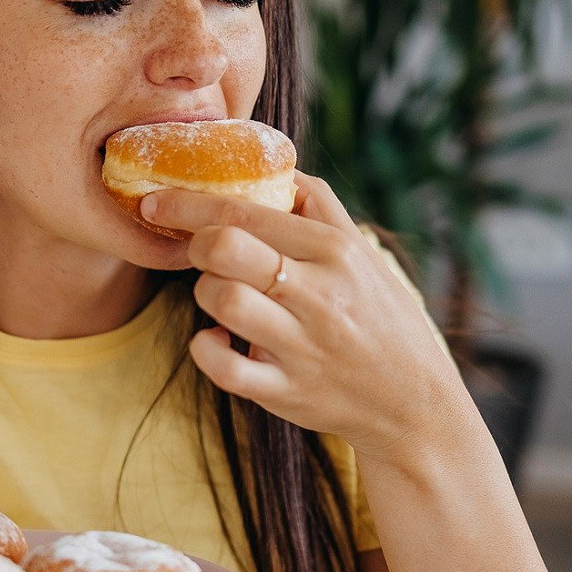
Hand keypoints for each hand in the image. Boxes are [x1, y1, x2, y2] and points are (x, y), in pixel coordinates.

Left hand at [139, 172, 477, 463]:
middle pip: (226, 248)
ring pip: (220, 299)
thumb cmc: (381, 317)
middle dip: (195, 242)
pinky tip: (218, 339)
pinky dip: (206, 348)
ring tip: (220, 294)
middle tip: (196, 250)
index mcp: (335, 250)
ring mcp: (301, 346)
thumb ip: (318, 206)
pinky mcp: (285, 392)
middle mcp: (318, 294)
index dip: (189, 202)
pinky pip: (223, 367)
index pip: (246, 212)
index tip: (157, 200)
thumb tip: (272, 168)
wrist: (414, 403)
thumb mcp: (363, 253)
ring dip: (204, 292)